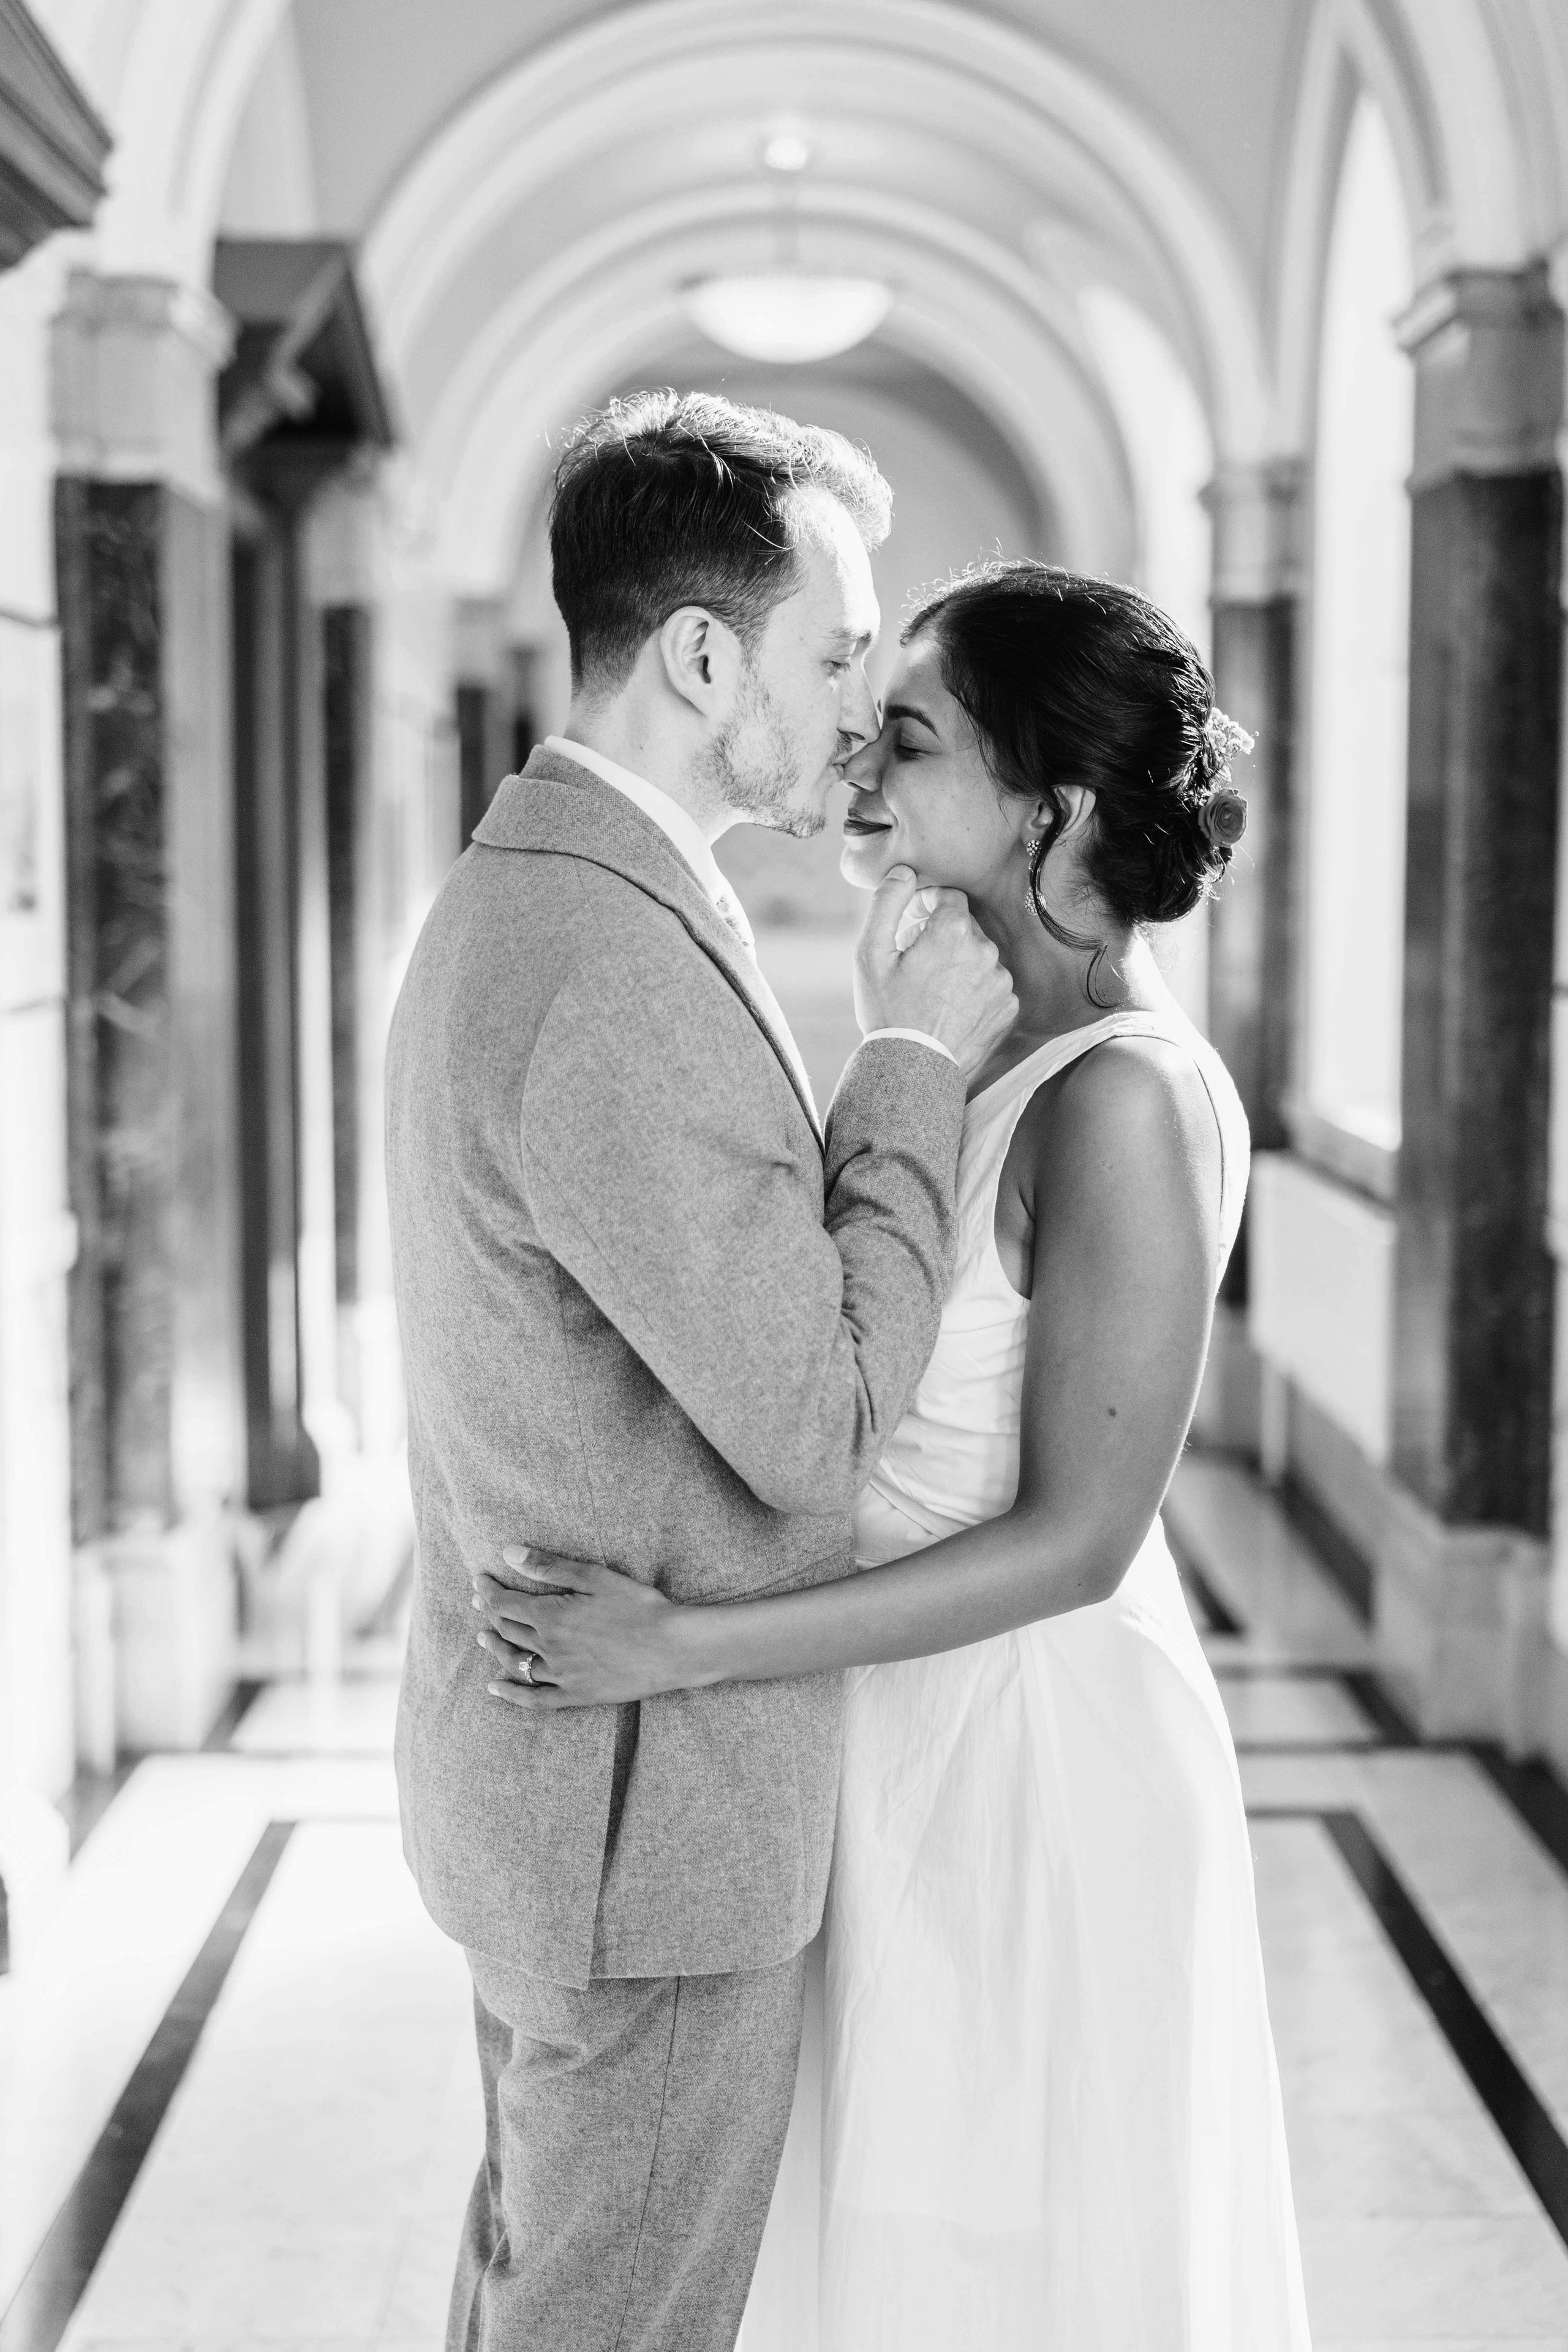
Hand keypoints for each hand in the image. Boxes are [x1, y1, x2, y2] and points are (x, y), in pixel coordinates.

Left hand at [471, 1546, 690, 1709]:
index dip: (487, 1591)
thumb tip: (508, 1553)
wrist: (671, 1648)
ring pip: (516, 1662)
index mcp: (551, 1616)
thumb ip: (548, 1566)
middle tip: (481, 1603)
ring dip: (495, 1648)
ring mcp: (562, 1675)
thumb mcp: (593, 1576)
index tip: (479, 1581)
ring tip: (484, 1638)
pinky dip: (511, 1694)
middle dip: (490, 1614)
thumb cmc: (638, 1606)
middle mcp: (549, 1648)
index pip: (504, 1603)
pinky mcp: (576, 1695)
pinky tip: (495, 1688)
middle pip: (507, 1630)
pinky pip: (535, 1699)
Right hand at [853, 865, 1016, 1080]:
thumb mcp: (870, 954)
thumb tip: (904, 870)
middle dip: (941, 938)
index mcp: (953, 931)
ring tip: (932, 994)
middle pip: (965, 928)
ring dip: (960, 965)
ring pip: (980, 957)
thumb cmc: (888, 1012)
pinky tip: (951, 1010)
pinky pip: (991, 986)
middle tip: (915, 967)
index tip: (911, 927)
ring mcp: (1001, 981)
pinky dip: (974, 992)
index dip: (927, 907)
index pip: (949, 897)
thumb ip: (887, 903)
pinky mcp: (1009, 1007)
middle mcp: (986, 950)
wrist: (914, 1071)